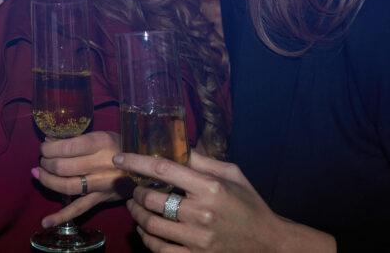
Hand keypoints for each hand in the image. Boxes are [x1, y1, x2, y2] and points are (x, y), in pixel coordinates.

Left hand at [34, 131, 132, 224]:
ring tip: (39, 174)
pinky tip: (46, 221)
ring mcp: (101, 184)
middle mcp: (101, 164)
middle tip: (43, 160)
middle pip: (62, 167)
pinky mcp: (101, 199)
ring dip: (47, 181)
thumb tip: (48, 140)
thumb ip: (75, 138)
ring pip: (66, 186)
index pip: (66, 147)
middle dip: (46, 163)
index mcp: (100, 143)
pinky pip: (79, 209)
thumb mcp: (101, 134)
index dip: (48, 148)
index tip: (44, 147)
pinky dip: (61, 216)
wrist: (145, 165)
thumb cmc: (120, 146)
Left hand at [114, 152, 334, 251]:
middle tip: (134, 189)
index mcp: (210, 188)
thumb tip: (177, 145)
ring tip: (135, 206)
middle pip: (152, 199)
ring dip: (136, 214)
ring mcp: (198, 239)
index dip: (136, 162)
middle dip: (137, 192)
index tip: (119, 158)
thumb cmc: (249, 204)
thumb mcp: (232, 174)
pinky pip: (159, 249)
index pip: (163, 169)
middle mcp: (202, 213)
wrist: (269, 243)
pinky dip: (146, 238)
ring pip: (151, 225)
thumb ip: (203, 161)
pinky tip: (144, 229)